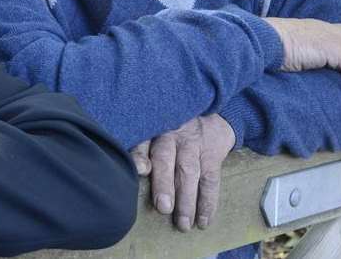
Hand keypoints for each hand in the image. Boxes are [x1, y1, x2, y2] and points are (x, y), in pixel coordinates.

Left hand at [129, 114, 233, 231]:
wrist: (209, 116)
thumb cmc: (170, 131)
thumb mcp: (153, 130)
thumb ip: (139, 150)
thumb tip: (129, 175)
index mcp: (151, 130)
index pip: (142, 142)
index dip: (140, 155)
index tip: (140, 170)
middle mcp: (170, 135)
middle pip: (165, 158)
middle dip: (164, 184)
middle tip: (163, 208)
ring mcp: (192, 144)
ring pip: (189, 172)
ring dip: (187, 199)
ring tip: (183, 224)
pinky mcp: (212, 154)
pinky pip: (210, 180)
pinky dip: (208, 202)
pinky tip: (203, 220)